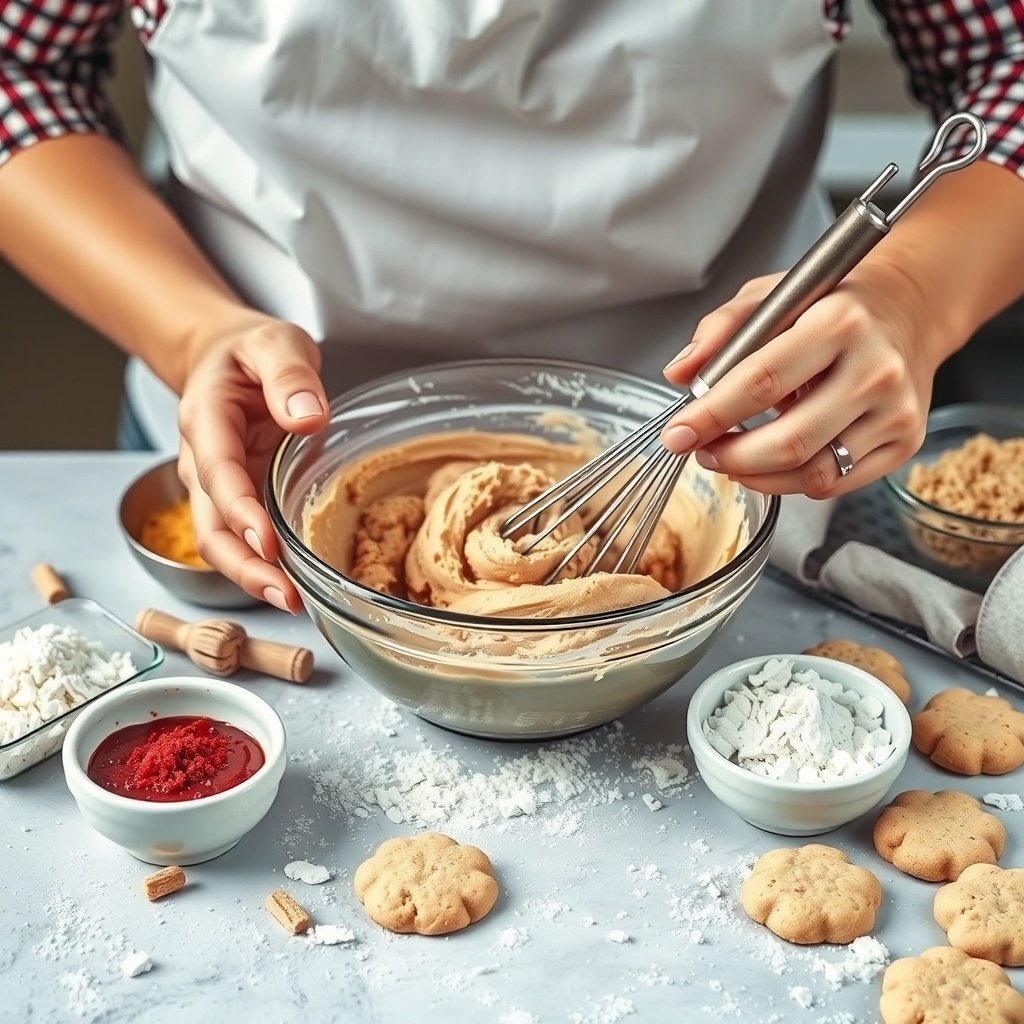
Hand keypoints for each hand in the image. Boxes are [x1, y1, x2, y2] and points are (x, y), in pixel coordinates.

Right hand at [176, 313, 328, 611]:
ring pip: (221, 542)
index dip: (240, 511)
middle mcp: (203, 461)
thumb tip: (309, 418)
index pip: (217, 473)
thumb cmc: (251, 351)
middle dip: (243, 566)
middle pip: (210, 526)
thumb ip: (289, 376)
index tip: (267, 541)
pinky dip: (264, 565)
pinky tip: (294, 585)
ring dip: (252, 576)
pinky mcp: (239, 499)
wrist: (228, 358)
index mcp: (206, 420)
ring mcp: (217, 486)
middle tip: (284, 596)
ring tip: (292, 602)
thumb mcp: (275, 344)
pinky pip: (244, 538)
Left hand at [660, 260, 950, 497]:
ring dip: (755, 477)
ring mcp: (896, 411)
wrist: (908, 311)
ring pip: (812, 473)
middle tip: (702, 451)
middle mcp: (875, 369)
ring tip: (729, 459)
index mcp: (838, 322)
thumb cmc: (831, 305)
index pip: (761, 381)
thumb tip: (679, 373)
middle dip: (730, 456)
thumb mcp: (770, 296)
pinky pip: (835, 484)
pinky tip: (769, 465)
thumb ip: (720, 331)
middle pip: (789, 441)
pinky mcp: (904, 442)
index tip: (678, 433)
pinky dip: (790, 484)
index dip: (711, 415)